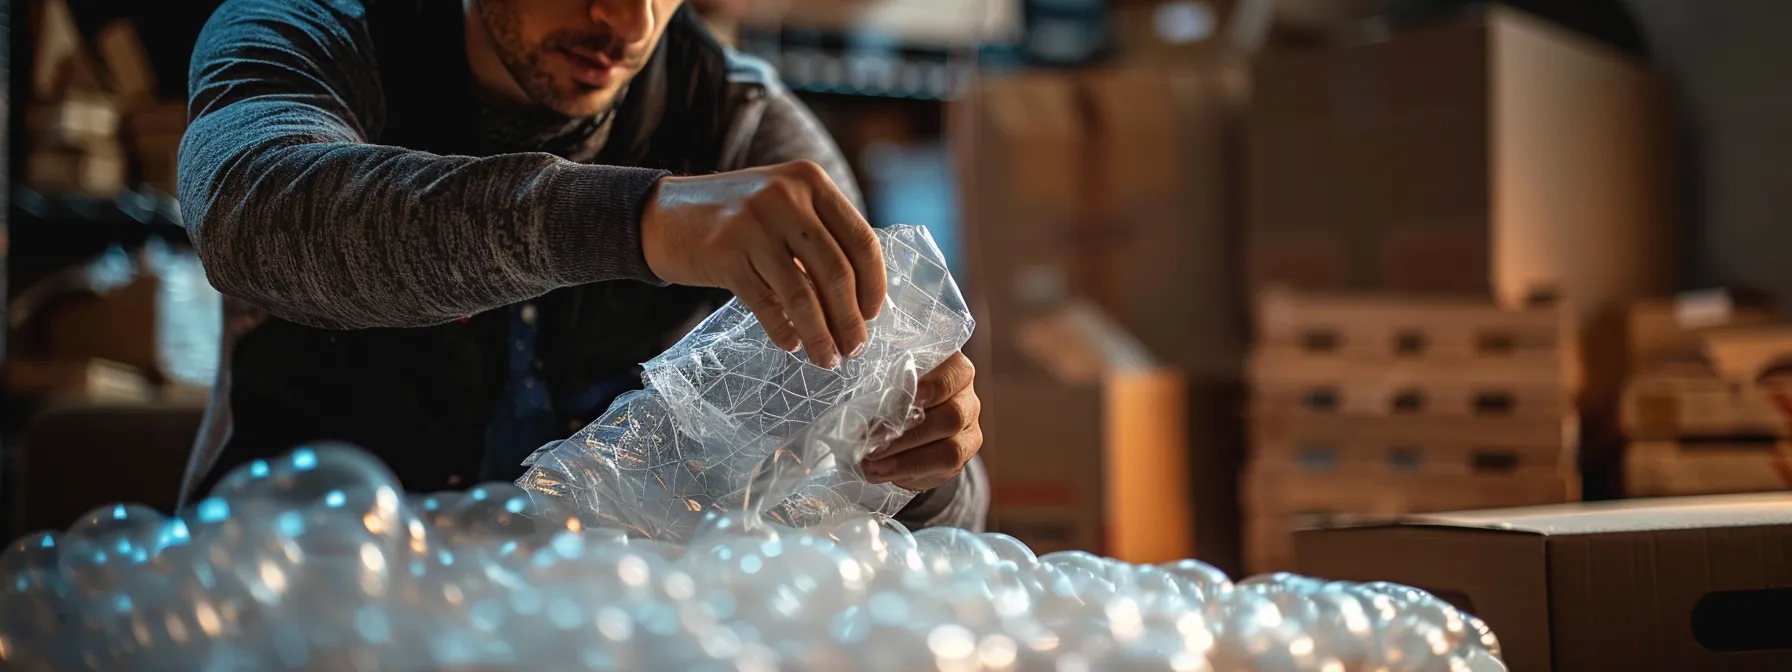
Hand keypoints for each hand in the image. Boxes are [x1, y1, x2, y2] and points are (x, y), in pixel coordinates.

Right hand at [640, 160, 884, 367]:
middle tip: (855, 348)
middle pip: (837, 272)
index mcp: (810, 181)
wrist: (663, 213)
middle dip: (850, 319)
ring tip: (828, 359)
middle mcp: (785, 197)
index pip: (861, 241)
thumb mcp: (785, 206)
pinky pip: (766, 304)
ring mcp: (752, 224)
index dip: (873, 285)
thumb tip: (861, 301)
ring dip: (820, 334)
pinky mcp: (724, 253)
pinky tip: (792, 345)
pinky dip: (783, 330)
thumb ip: (821, 237)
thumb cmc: (737, 218)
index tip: (873, 316)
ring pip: (803, 294)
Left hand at [862, 353, 981, 490]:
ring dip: (905, 459)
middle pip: (951, 417)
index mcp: (955, 370)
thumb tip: (867, 413)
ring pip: (950, 449)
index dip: (928, 389)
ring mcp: (969, 430)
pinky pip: (943, 469)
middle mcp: (968, 399)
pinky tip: (881, 471)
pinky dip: (908, 472)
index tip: (897, 401)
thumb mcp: (893, 380)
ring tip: (871, 462)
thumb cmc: (899, 393)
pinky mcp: (962, 457)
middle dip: (907, 434)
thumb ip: (887, 386)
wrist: (914, 423)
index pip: (951, 376)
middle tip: (871, 441)